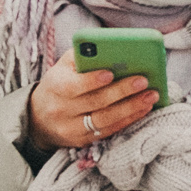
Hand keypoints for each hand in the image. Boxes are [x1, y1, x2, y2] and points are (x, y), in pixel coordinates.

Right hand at [26, 50, 159, 150]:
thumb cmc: (59, 83)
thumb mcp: (63, 66)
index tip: (110, 73)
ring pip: (104, 120)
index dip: (91, 80)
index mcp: (54, 86)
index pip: (72, 85)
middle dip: (121, 92)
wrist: (39, 117)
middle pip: (94, 102)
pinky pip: (108, 131)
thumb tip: (113, 49)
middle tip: (143, 81)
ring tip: (150, 96)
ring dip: (131, 108)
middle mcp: (61, 109)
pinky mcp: (82, 141)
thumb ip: (83, 56)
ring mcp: (71, 128)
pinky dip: (128, 120)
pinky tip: (143, 109)